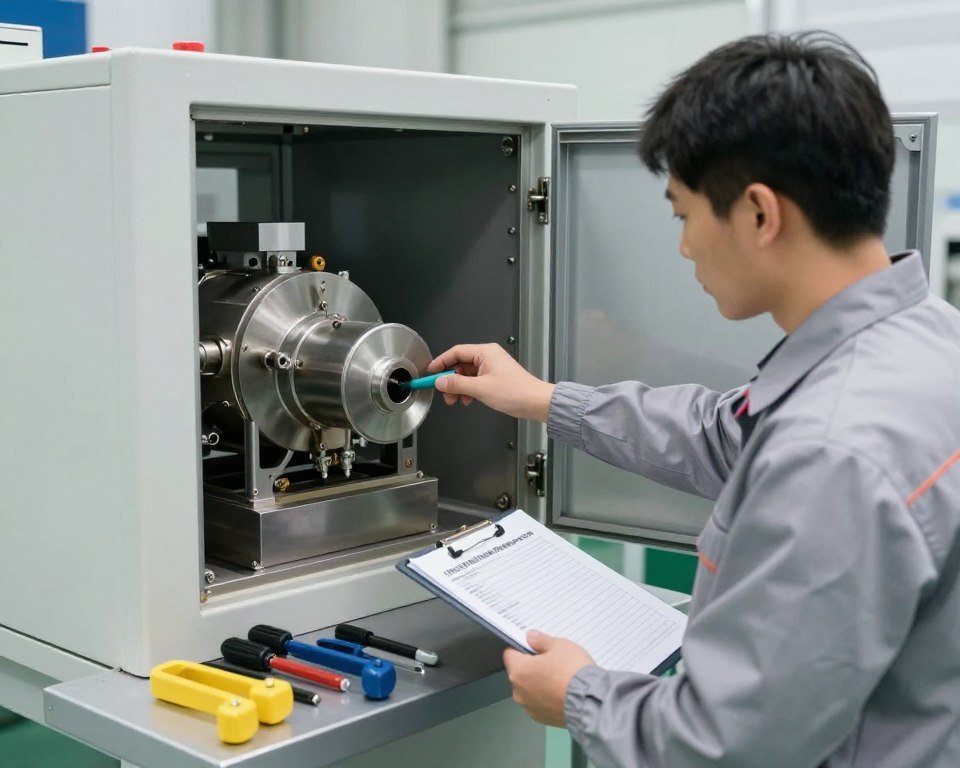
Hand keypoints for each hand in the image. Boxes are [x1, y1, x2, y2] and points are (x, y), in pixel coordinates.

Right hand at [427, 343, 555, 420]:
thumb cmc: (516, 392)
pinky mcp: (495, 378)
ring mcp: (492, 367)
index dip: (441, 362)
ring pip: (467, 374)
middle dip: (450, 379)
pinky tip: (468, 400)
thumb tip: (441, 381)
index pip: (456, 352)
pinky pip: (475, 381)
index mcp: (485, 352)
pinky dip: (468, 390)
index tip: (430, 372)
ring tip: (455, 399)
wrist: (535, 403)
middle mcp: (488, 357)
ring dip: (459, 387)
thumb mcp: (480, 389)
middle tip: (443, 391)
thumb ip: (457, 384)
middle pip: (460, 364)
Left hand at [502, 630, 594, 726]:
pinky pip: (539, 703)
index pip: (509, 653)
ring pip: (529, 689)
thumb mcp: (559, 646)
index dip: (521, 647)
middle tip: (551, 660)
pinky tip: (561, 690)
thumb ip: (540, 640)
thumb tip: (532, 637)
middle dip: (532, 666)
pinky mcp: (541, 718)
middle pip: (519, 672)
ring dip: (539, 683)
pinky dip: (546, 697)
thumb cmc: (573, 674)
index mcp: (519, 671)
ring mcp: (529, 707)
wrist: (590, 702)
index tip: (532, 646)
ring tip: (559, 677)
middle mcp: (519, 692)